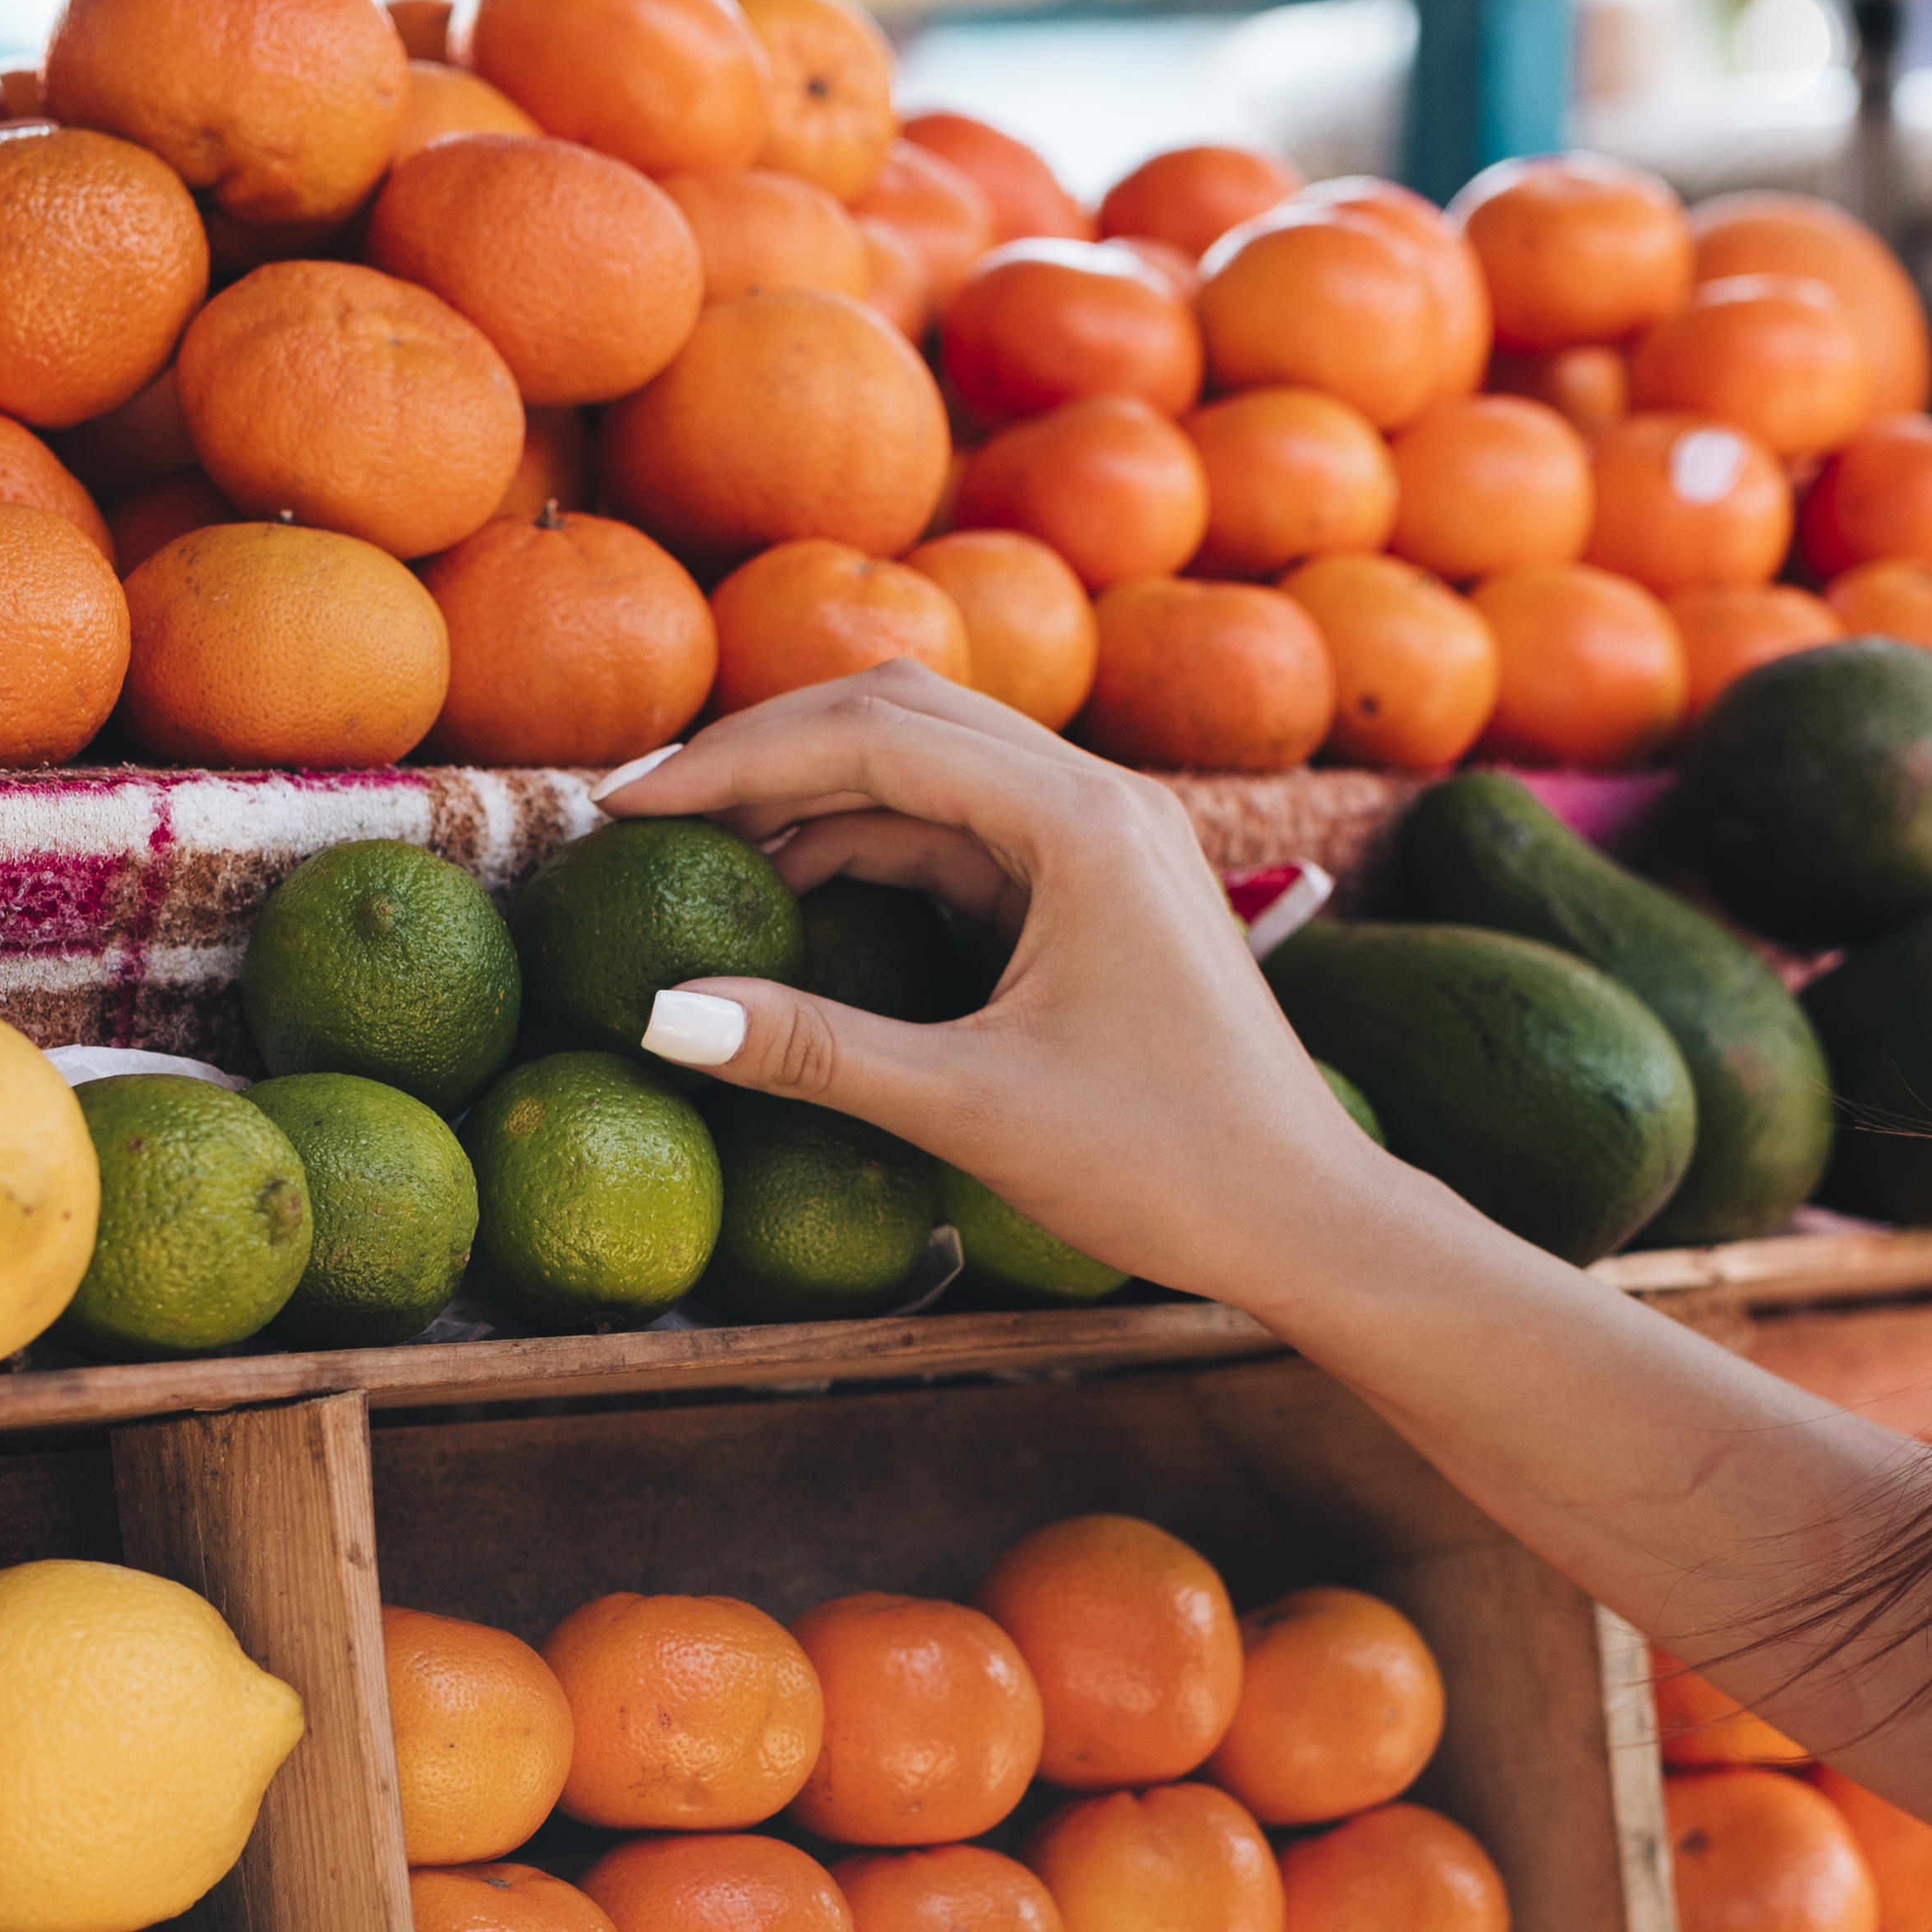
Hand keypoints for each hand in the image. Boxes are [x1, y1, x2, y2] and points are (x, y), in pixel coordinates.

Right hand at [592, 663, 1443, 1313]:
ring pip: (931, 765)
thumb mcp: (969, 1108)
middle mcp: (1099, 797)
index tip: (626, 805)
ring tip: (702, 857)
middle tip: (643, 811)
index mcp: (1080, 821)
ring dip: (814, 797)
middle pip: (900, 713)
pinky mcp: (1100, 884)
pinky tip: (795, 897)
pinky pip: (965, 828)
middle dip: (763, 754)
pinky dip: (872, 845)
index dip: (735, 763)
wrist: (1305, 1217)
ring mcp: (1105, 835)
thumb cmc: (1166, 1164)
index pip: (873, 734)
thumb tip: (656, 1014)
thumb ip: (812, 1050)